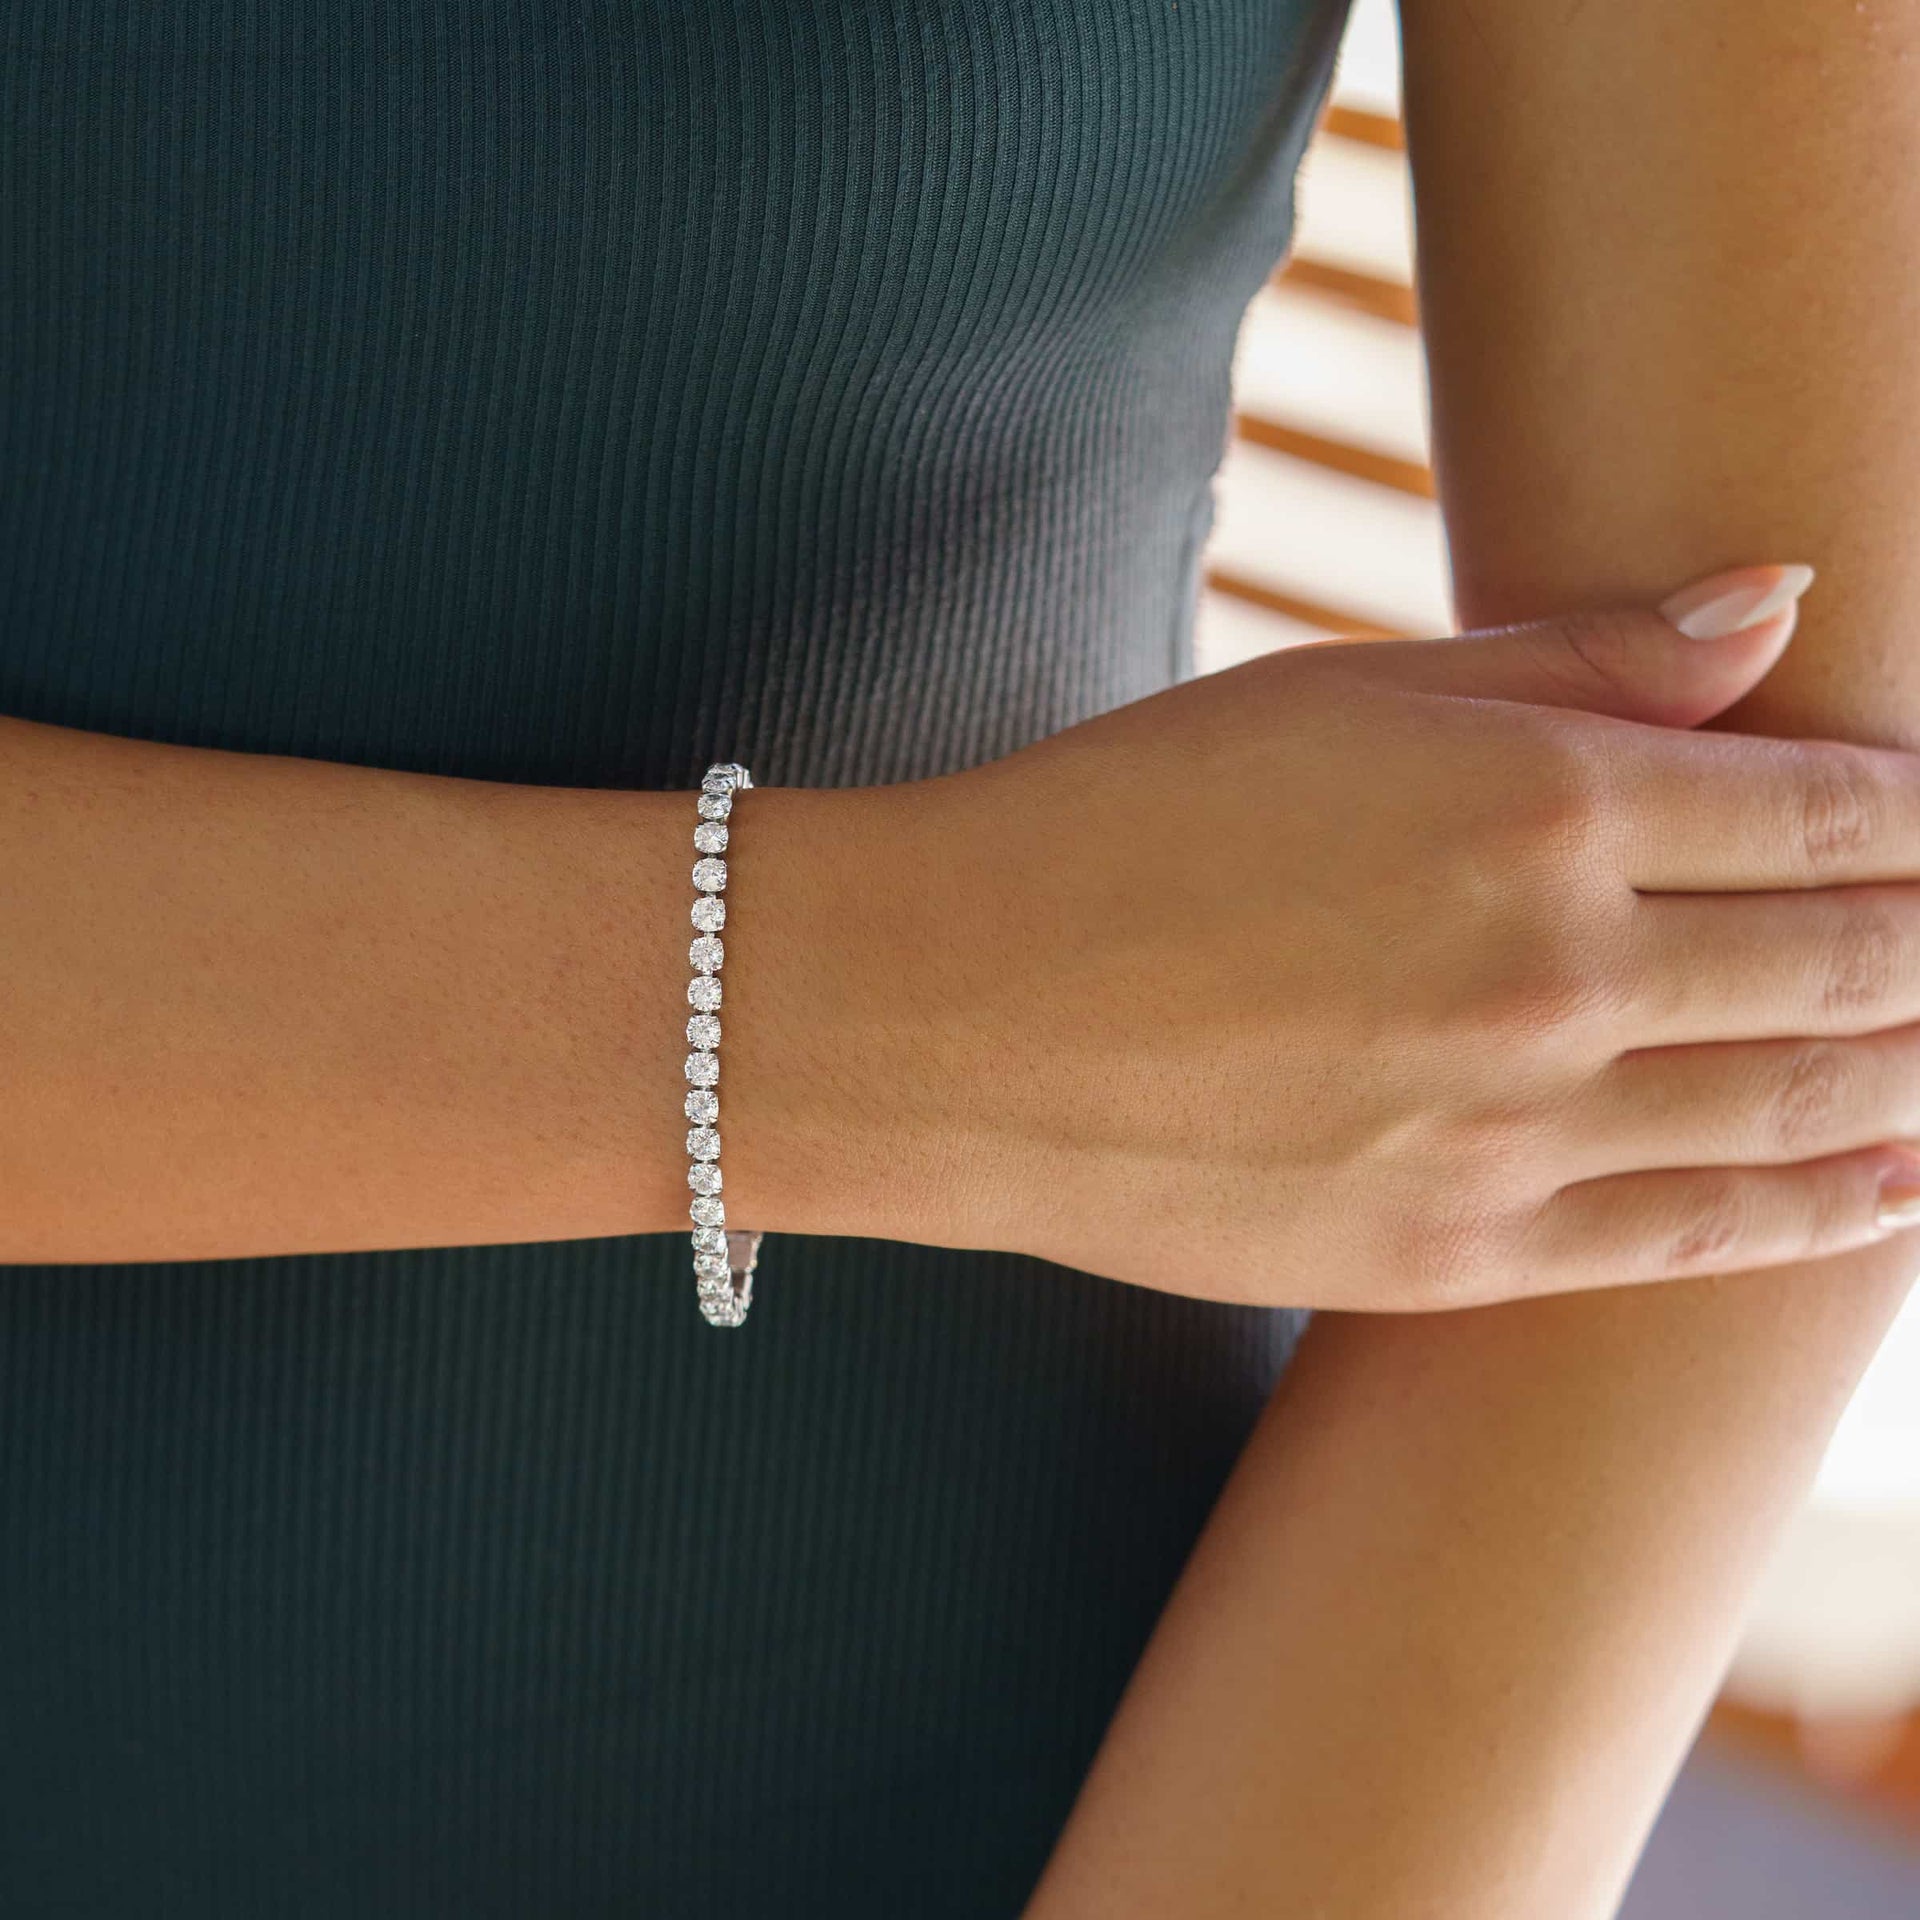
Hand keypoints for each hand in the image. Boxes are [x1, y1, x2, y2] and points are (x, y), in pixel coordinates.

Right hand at [850, 565, 1919, 1307]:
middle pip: (1853, 960)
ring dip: (1919, 1073)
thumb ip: (1579, 656)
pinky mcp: (1456, 1252)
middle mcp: (1562, 970)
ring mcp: (1516, 1129)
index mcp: (1541, 802)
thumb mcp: (1340, 693)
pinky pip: (1693, 1239)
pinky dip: (1819, 1212)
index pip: (1830, 809)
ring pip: (1802, 1104)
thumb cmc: (1123, 819)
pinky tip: (1897, 1188)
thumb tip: (1784, 602)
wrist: (950, 1016)